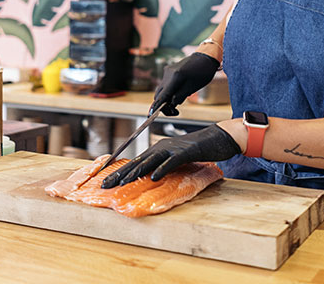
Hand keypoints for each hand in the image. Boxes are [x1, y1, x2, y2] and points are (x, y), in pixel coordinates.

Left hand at [101, 124, 239, 187]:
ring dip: (136, 172)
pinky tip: (154, 177)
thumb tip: (151, 178)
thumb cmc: (198, 150)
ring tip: (123, 182)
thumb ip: (164, 166)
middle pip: (138, 161)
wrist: (218, 138)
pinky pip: (172, 161)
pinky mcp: (186, 152)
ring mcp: (173, 148)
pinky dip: (162, 169)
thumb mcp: (177, 159)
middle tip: (105, 186)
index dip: (120, 172)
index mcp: (159, 149)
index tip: (106, 182)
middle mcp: (162, 146)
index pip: (136, 162)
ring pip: (150, 160)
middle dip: (120, 174)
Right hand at [151, 52, 219, 115]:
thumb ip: (180, 97)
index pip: (162, 96)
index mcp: (175, 78)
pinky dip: (169, 90)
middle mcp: (168, 74)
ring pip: (162, 89)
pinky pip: (165, 83)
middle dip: (163, 104)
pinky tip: (179, 91)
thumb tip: (169, 105)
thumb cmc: (202, 73)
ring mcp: (167, 71)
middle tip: (175, 111)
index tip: (151, 115)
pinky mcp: (169, 70)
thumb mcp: (192, 88)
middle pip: (159, 94)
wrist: (204, 58)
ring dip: (167, 97)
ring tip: (179, 100)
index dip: (156, 107)